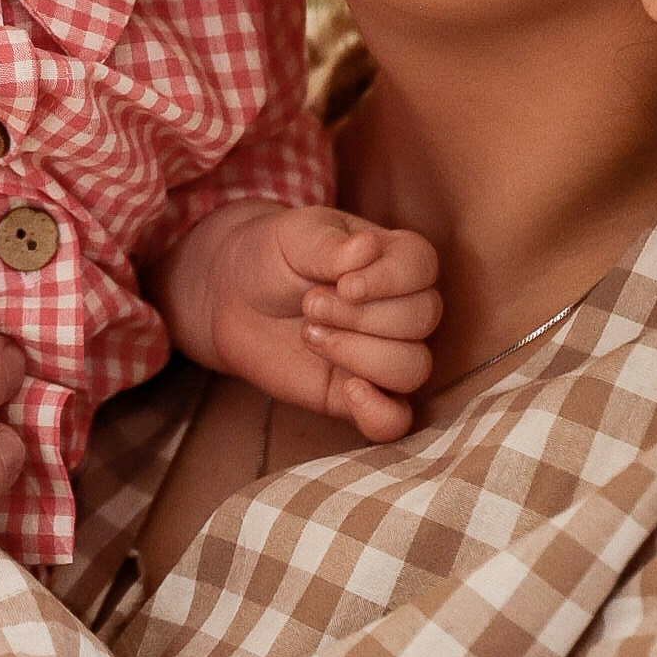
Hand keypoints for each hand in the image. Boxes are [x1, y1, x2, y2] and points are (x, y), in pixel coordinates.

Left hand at [164, 199, 439, 441]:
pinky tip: (349, 389)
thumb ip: (329, 245)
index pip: (422, 267)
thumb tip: (368, 246)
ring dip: (358, 353)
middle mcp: (402, 307)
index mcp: (394, 257)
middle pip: (421, 320)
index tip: (344, 284)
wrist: (234, 298)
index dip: (389, 280)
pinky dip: (381, 413)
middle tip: (309, 305)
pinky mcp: (362, 395)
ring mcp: (386, 353)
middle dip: (361, 316)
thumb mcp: (293, 236)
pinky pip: (395, 420)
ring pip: (413, 368)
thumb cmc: (272, 257)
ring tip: (310, 333)